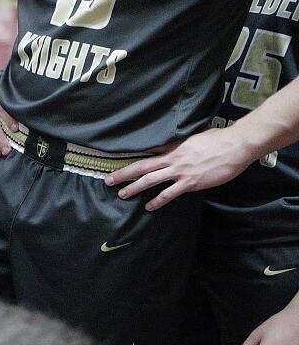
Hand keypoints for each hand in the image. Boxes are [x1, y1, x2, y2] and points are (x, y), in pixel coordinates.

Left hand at [104, 126, 254, 210]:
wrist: (236, 145)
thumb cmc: (218, 139)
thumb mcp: (195, 138)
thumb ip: (182, 144)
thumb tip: (175, 145)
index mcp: (173, 148)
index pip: (146, 155)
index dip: (131, 161)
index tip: (116, 165)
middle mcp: (172, 159)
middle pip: (142, 167)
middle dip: (123, 174)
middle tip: (108, 180)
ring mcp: (181, 172)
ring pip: (151, 180)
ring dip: (135, 188)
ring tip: (122, 194)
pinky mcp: (191, 182)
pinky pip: (170, 193)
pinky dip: (158, 200)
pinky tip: (149, 206)